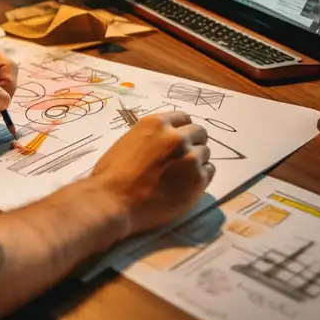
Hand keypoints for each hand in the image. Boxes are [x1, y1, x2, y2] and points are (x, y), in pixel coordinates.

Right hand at [90, 112, 214, 234]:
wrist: (113, 201)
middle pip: (199, 132)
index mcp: (156, 124)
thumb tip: (159, 144)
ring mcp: (190, 157)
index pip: (183, 118)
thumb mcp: (127, 143)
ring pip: (205, 153)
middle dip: (193, 143)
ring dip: (196, 161)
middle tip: (183, 159)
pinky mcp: (198, 179)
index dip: (182, 130)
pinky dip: (200, 178)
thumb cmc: (111, 175)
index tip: (179, 140)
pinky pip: (208, 172)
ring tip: (180, 176)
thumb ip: (149, 139)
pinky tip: (185, 186)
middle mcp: (176, 136)